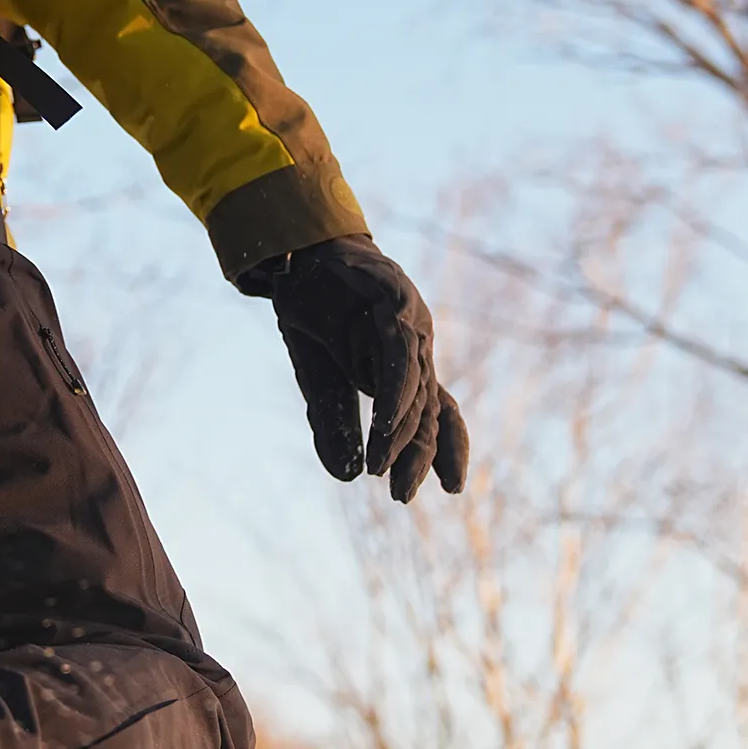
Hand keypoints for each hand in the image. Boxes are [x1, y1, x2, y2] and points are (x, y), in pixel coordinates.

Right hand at [254, 234, 468, 503]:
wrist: (297, 254)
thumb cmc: (316, 312)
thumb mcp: (320, 379)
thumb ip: (333, 423)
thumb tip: (347, 476)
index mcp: (404, 368)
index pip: (438, 415)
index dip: (447, 450)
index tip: (449, 488)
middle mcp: (417, 350)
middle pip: (431, 411)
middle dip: (419, 456)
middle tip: (402, 495)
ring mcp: (412, 323)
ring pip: (416, 388)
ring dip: (398, 431)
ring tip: (379, 466)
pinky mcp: (397, 300)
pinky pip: (400, 353)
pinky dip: (394, 391)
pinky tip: (385, 422)